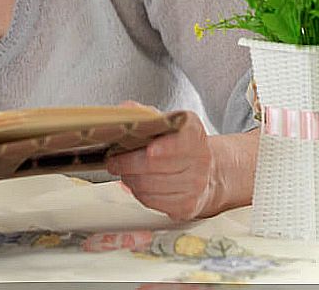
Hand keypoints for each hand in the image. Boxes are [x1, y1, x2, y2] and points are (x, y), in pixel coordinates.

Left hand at [105, 105, 255, 219]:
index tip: (150, 150)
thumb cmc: (177, 144)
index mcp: (194, 133)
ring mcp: (195, 185)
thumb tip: (124, 111)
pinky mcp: (187, 206)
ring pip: (148, 185)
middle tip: (113, 160)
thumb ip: (144, 115)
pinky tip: (139, 184)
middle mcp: (200, 159)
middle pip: (153, 165)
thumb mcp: (166, 123)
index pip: (181, 140)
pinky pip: (151, 201)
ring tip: (125, 171)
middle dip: (126, 163)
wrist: (204, 172)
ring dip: (128, 178)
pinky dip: (138, 192)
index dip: (165, 147)